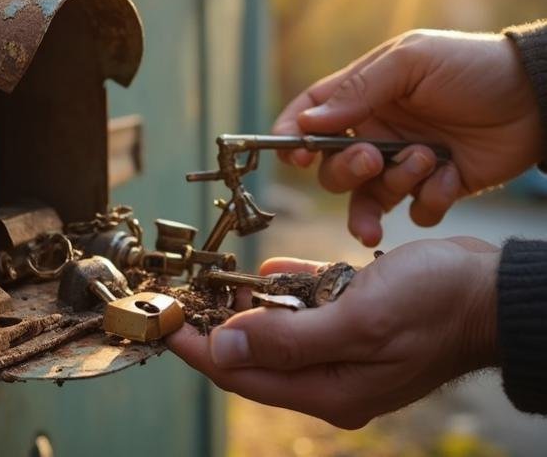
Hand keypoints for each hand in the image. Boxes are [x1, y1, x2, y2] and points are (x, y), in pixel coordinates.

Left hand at [166, 237, 499, 428]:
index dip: (195, 345)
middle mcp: (330, 376)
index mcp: (328, 389)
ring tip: (214, 277)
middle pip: (252, 353)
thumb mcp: (359, 320)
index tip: (160, 319)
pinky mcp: (355, 322)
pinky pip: (308, 306)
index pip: (240, 372)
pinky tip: (268, 268)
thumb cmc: (436, 305)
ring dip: (249, 302)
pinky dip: (287, 286)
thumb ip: (289, 339)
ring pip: (277, 327)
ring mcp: (342, 350)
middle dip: (214, 323)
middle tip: (181, 292)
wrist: (496, 290)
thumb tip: (224, 347)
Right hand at [273, 30, 541, 245]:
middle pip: (332, 168)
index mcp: (364, 97)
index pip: (310, 117)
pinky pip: (414, 212)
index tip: (295, 156)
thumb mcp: (411, 62)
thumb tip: (307, 123)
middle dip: (346, 170)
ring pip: (369, 198)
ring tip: (427, 164)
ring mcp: (404, 164)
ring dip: (392, 187)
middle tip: (372, 159)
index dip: (293, 138)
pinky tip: (452, 176)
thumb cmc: (472, 67)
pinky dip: (429, 201)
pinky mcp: (435, 189)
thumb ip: (357, 91)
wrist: (538, 98)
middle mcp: (377, 133)